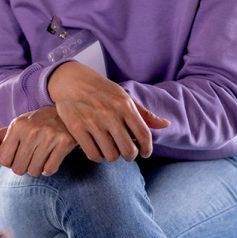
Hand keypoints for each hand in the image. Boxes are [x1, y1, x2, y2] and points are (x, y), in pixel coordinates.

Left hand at [0, 106, 77, 175]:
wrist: (66, 112)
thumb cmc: (36, 123)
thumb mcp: (15, 127)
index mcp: (17, 126)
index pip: (2, 159)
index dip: (8, 162)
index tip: (15, 156)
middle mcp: (31, 131)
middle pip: (18, 168)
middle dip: (23, 167)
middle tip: (29, 156)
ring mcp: (49, 137)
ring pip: (34, 171)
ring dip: (36, 168)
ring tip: (41, 155)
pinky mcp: (64, 143)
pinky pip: (50, 169)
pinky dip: (49, 168)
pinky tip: (51, 156)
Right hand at [48, 61, 169, 161]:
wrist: (71, 81)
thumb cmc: (101, 90)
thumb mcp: (124, 97)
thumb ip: (144, 113)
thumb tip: (166, 124)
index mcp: (124, 105)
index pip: (143, 135)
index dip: (147, 149)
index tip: (145, 153)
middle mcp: (109, 114)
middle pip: (128, 150)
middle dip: (130, 156)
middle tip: (127, 154)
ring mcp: (92, 122)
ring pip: (110, 155)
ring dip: (113, 157)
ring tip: (111, 150)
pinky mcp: (77, 129)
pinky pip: (93, 154)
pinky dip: (98, 156)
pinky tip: (99, 150)